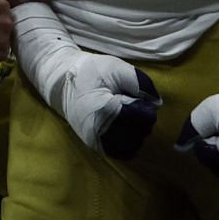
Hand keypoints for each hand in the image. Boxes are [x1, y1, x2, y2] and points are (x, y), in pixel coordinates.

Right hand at [12, 3, 159, 159]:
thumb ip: (140, 83)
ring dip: (137, 131)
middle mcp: (100, 132)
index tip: (133, 96)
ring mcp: (97, 141)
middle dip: (142, 119)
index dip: (143, 106)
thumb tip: (157, 103)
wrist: (61, 82)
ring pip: (133, 145)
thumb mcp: (115, 67)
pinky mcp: (96, 146)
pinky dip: (129, 141)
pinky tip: (124, 126)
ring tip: (127, 114)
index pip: (143, 118)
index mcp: (105, 110)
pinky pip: (123, 151)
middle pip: (141, 133)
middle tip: (130, 103)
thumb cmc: (89, 72)